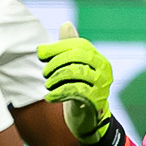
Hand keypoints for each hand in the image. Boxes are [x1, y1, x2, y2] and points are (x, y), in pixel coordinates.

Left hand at [38, 23, 114, 142]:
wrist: (88, 121)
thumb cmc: (78, 90)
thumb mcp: (74, 69)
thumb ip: (69, 49)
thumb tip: (65, 24)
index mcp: (99, 59)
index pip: (78, 45)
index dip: (57, 47)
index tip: (40, 53)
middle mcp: (105, 70)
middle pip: (77, 56)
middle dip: (56, 62)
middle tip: (44, 72)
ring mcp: (102, 86)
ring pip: (76, 73)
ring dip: (56, 78)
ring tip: (47, 84)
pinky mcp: (96, 102)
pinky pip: (75, 91)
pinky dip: (58, 93)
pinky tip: (48, 97)